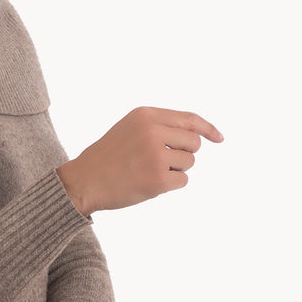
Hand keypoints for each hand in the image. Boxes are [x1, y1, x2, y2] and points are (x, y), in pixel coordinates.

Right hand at [56, 106, 223, 214]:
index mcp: (146, 115)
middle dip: (182, 155)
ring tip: (147, 172)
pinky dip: (170, 186)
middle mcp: (153, 131)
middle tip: (158, 163)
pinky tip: (147, 184)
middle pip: (192, 143)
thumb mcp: (129, 129)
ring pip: (188, 163)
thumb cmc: (106, 157)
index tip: (218, 138)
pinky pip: (182, 181)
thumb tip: (198, 135)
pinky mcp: (157, 179)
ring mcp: (156, 155)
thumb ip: (159, 126)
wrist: (82, 181)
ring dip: (174, 171)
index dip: (207, 129)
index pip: (189, 119)